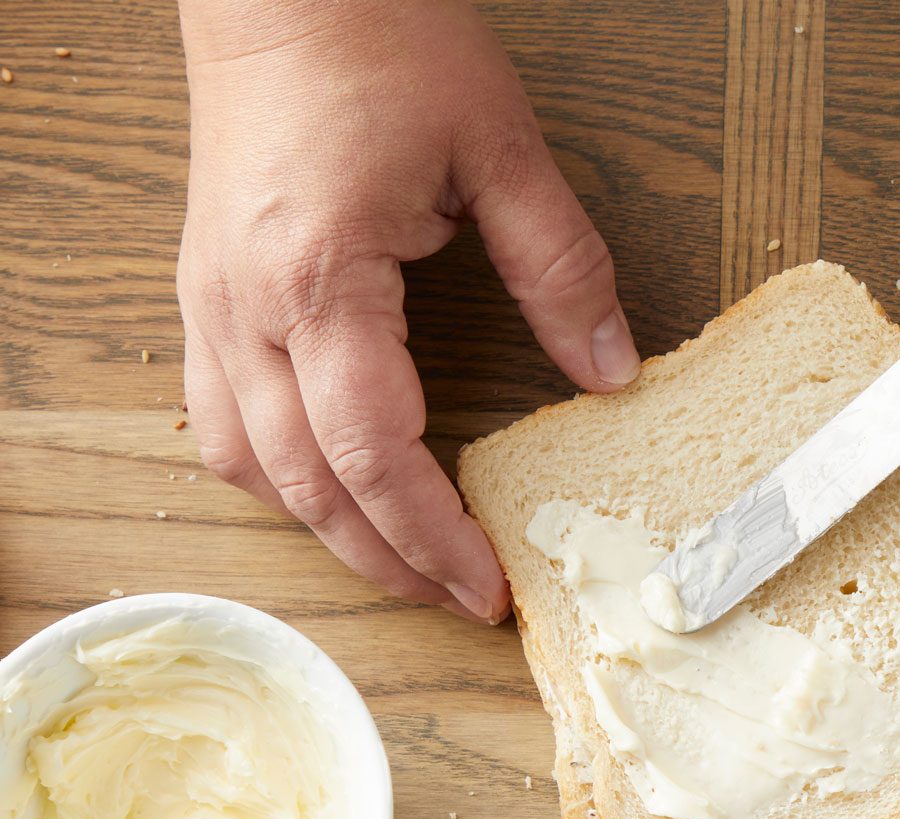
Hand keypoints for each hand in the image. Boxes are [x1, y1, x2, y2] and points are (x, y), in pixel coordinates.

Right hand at [177, 0, 640, 621]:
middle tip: (464, 602)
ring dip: (327, 529)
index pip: (373, 454)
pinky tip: (326, 486)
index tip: (489, 588)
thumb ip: (561, 270)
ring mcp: (212, 300)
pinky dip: (277, 472)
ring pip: (250, 462)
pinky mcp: (208, 287)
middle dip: (389, 561)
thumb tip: (613, 371)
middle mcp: (248, 305)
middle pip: (307, 483)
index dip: (433, 537)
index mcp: (320, 278)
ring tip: (406, 564)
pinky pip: (222, 414)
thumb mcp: (502, 150)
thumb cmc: (376, 36)